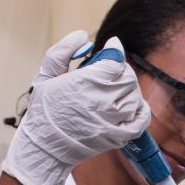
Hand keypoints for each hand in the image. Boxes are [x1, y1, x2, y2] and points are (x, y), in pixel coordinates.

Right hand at [1, 32, 152, 184]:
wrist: (44, 149)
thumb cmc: (44, 112)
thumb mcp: (45, 76)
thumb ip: (62, 51)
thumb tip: (82, 35)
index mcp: (84, 84)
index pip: (115, 60)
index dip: (114, 51)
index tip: (110, 48)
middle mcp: (101, 102)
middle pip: (127, 77)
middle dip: (120, 70)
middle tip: (109, 72)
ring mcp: (112, 121)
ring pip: (135, 96)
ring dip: (128, 89)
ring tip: (114, 90)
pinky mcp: (118, 137)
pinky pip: (141, 119)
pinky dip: (140, 109)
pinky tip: (130, 105)